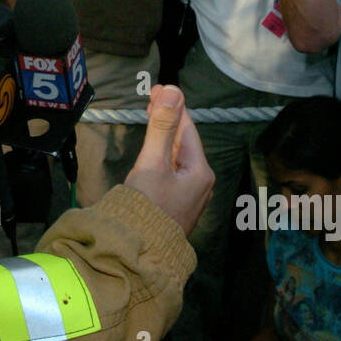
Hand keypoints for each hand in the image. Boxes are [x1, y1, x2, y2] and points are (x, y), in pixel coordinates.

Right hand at [124, 85, 214, 235]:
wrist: (138, 252)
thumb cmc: (147, 206)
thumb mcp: (153, 162)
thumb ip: (162, 126)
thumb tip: (173, 90)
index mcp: (201, 171)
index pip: (187, 129)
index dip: (172, 106)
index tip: (157, 88)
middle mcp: (201, 183)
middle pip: (184, 143)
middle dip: (168, 121)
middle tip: (151, 99)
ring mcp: (190, 197)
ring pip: (178, 158)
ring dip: (164, 138)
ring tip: (151, 119)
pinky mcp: (177, 206)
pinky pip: (173, 173)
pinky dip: (163, 157)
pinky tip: (153, 152)